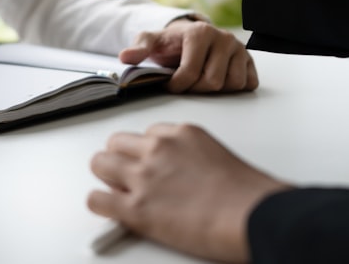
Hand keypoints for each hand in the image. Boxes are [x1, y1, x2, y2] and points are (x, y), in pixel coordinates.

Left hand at [88, 123, 289, 262]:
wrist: (252, 215)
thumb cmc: (247, 194)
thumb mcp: (218, 156)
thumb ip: (191, 157)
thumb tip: (181, 172)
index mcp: (181, 133)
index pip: (148, 133)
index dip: (147, 151)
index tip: (150, 162)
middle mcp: (158, 149)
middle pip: (117, 143)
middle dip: (120, 158)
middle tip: (128, 175)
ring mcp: (144, 177)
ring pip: (100, 163)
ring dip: (107, 176)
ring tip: (116, 190)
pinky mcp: (135, 208)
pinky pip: (96, 199)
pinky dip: (101, 204)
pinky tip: (111, 210)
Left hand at [120, 18, 258, 92]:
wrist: (189, 37)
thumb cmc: (170, 43)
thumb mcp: (151, 41)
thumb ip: (139, 48)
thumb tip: (126, 57)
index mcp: (199, 32)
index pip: (191, 73)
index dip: (177, 86)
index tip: (170, 85)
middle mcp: (223, 37)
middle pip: (213, 82)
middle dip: (196, 89)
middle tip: (186, 84)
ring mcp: (239, 48)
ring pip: (232, 84)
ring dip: (215, 90)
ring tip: (201, 80)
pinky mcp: (249, 59)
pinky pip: (248, 83)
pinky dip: (234, 87)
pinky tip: (218, 79)